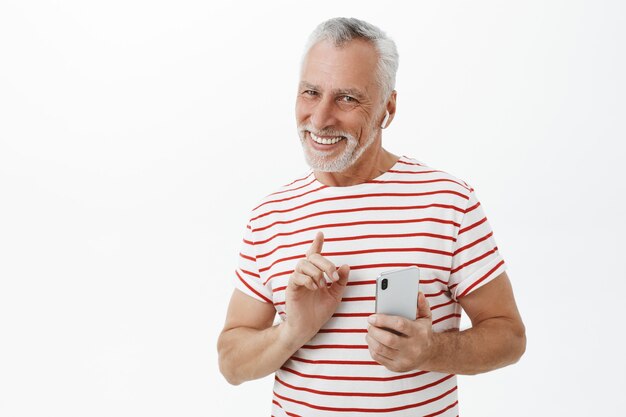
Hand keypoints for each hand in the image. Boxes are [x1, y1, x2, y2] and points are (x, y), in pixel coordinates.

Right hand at [281, 232, 349, 347]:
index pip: (314, 254)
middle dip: (326, 263)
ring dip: (317, 272)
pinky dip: (308, 280)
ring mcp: (297, 280)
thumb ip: (340, 281)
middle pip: (312, 257)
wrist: (308, 327)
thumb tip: (346, 266)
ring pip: (303, 264)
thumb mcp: (335, 295)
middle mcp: (305, 274)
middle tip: (333, 276)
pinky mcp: (291, 288)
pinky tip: (314, 288)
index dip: (317, 243)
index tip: (320, 233)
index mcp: (315, 273)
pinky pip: (297, 277)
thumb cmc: (319, 311)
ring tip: (322, 285)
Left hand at [366, 292, 433, 372]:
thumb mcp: (425, 317)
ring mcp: (404, 360)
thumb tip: (417, 293)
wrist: (429, 354)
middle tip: (369, 323)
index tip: (372, 316)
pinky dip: (371, 348)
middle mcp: (413, 348)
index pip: (399, 324)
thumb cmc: (423, 332)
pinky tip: (372, 340)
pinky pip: (378, 358)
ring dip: (370, 338)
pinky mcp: (396, 367)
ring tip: (369, 330)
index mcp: (419, 333)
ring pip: (380, 349)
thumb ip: (421, 304)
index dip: (383, 320)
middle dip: (374, 330)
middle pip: (388, 339)